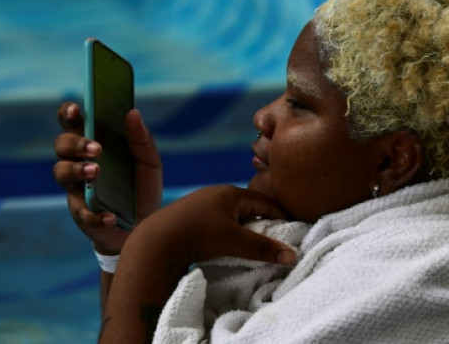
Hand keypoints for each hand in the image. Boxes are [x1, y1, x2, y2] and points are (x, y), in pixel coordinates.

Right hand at [53, 102, 162, 254]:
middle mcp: (78, 162)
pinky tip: (111, 215)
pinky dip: (95, 214)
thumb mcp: (149, 163)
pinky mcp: (81, 213)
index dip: (68, 112)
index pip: (73, 121)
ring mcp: (76, 188)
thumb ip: (141, 140)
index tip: (75, 109)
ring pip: (61, 172)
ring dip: (77, 171)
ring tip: (97, 172)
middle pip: (62, 145)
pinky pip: (81, 211)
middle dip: (75, 143)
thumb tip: (132, 112)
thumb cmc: (141, 188)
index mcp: (92, 143)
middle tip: (97, 148)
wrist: (143, 226)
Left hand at [132, 185, 296, 266]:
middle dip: (262, 222)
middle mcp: (216, 193)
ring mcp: (201, 203)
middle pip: (248, 207)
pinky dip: (228, 231)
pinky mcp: (190, 216)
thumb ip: (263, 248)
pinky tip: (227, 243)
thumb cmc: (198, 235)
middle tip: (275, 239)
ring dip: (243, 228)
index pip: (264, 201)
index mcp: (230, 193)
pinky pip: (218, 221)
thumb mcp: (234, 241)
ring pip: (232, 215)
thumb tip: (292, 256)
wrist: (155, 240)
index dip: (280, 214)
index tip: (292, 228)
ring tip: (252, 244)